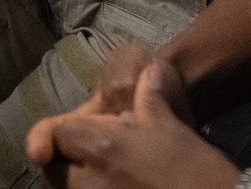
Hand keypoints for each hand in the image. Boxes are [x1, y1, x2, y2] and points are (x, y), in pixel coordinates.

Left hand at [27, 62, 239, 188]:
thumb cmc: (196, 169)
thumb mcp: (171, 128)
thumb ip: (150, 99)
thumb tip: (149, 72)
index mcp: (102, 147)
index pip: (57, 134)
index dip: (61, 133)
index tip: (72, 136)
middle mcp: (90, 182)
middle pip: (54, 172)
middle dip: (63, 163)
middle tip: (83, 157)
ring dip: (76, 182)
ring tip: (102, 175)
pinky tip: (115, 188)